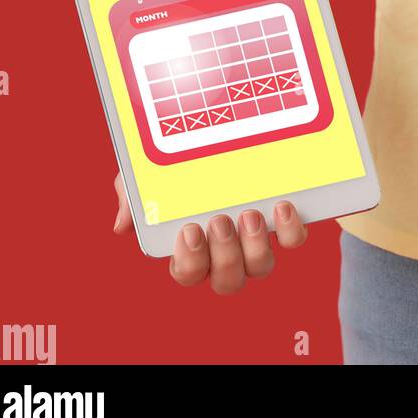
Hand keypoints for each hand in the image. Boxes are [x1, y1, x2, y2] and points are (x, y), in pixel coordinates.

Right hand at [112, 173, 307, 293]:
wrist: (217, 136)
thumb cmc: (177, 172)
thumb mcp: (148, 179)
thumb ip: (133, 200)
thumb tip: (123, 226)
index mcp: (192, 251)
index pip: (188, 274)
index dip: (190, 261)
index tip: (189, 230)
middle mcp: (226, 255)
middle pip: (227, 281)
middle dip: (224, 255)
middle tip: (219, 221)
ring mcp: (257, 243)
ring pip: (261, 268)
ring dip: (255, 247)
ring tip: (248, 214)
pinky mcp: (284, 225)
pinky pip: (294, 242)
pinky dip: (291, 231)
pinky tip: (281, 207)